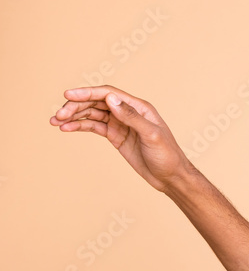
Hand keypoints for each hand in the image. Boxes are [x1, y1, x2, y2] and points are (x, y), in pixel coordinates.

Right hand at [50, 86, 190, 191]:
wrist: (171, 177)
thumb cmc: (167, 156)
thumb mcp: (151, 136)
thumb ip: (131, 117)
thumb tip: (110, 98)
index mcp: (138, 107)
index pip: (108, 94)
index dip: (86, 93)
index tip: (67, 96)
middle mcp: (128, 112)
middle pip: (96, 102)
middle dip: (76, 106)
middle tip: (58, 115)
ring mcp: (120, 124)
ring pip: (92, 114)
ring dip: (74, 116)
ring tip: (56, 122)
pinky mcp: (116, 136)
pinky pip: (94, 127)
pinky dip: (80, 126)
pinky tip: (66, 128)